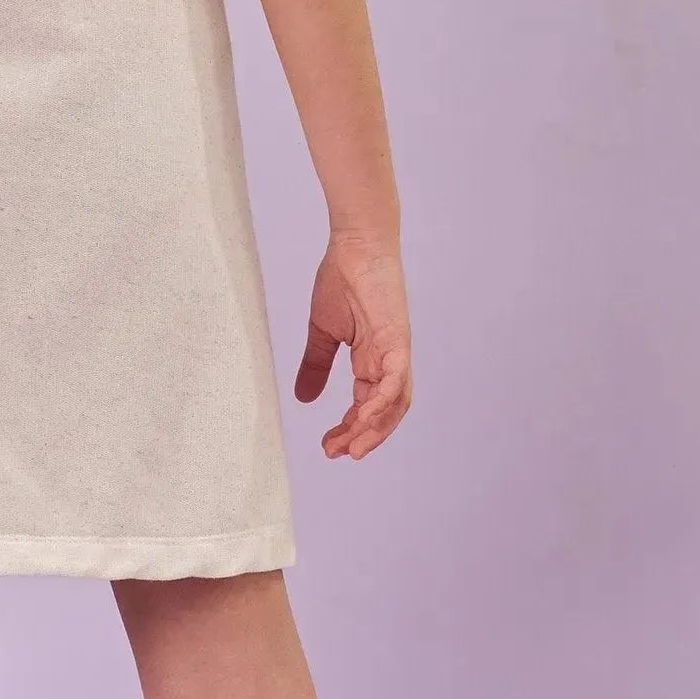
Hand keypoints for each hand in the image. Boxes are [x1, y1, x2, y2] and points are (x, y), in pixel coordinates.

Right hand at [293, 231, 411, 460]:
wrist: (355, 245)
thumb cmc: (342, 279)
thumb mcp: (323, 332)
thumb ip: (316, 365)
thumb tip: (302, 398)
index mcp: (372, 360)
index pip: (367, 405)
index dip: (349, 429)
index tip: (328, 446)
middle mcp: (389, 361)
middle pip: (384, 412)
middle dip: (363, 437)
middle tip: (337, 453)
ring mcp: (396, 351)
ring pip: (394, 403)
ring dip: (374, 429)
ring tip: (351, 447)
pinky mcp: (397, 339)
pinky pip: (396, 379)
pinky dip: (383, 402)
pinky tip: (364, 418)